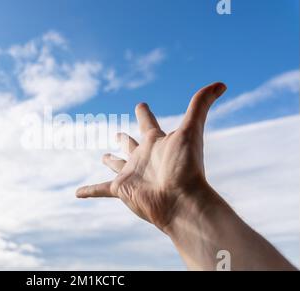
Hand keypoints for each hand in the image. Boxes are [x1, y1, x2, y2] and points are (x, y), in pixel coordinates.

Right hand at [76, 82, 226, 230]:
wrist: (181, 200)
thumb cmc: (186, 166)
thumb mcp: (191, 130)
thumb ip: (201, 104)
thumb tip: (222, 83)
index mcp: (156, 142)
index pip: (148, 122)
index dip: (144, 113)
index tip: (141, 105)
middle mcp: (143, 157)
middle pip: (131, 144)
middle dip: (124, 139)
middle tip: (118, 134)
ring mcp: (131, 173)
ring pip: (117, 165)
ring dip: (110, 161)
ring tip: (105, 156)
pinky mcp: (121, 189)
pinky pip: (100, 189)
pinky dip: (89, 191)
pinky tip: (77, 193)